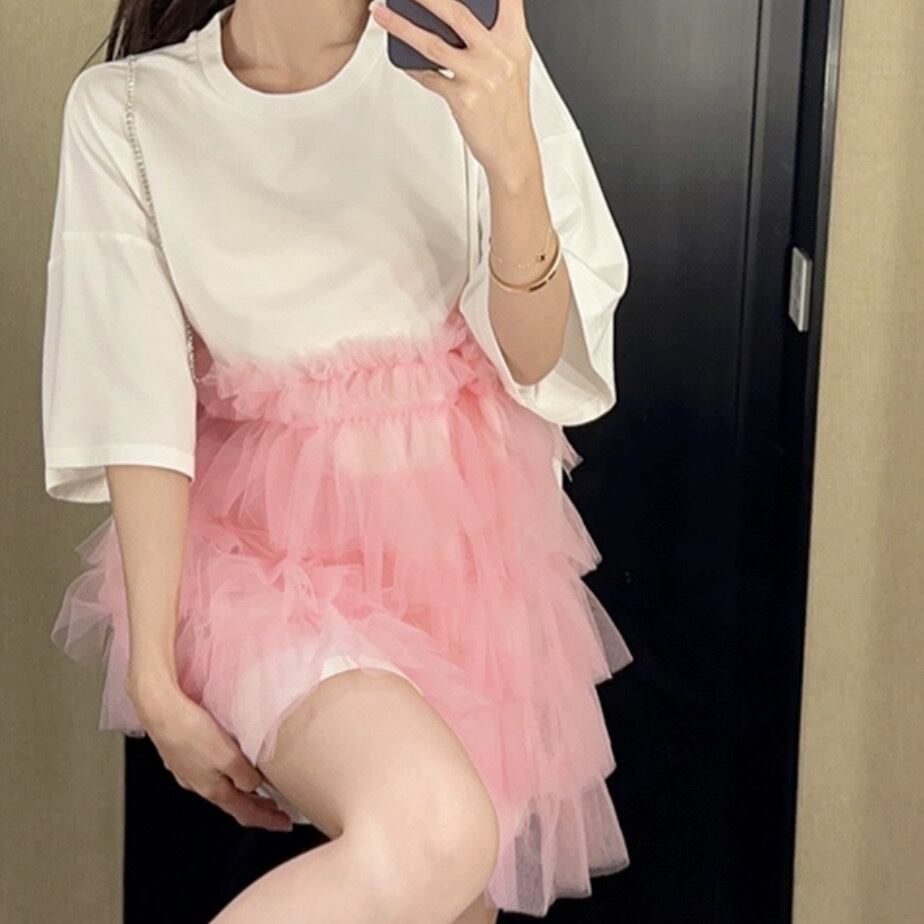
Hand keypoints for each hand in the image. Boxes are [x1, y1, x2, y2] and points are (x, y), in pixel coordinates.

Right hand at [130, 680, 293, 831]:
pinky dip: (227, 776)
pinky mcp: (184, 754)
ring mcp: (189, 770)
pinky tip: (232, 766)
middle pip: (234, 803)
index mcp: (213, 789)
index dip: (267, 820)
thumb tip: (255, 787)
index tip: (284, 824)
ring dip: (243, 792)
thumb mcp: (229, 757)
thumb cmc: (191, 731)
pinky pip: (211, 772)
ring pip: (221, 788)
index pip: (246, 813)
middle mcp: (199, 784)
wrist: (160, 711)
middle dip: (257, 809)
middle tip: (277, 811)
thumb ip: (244, 775)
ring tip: (260, 791)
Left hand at [371, 0, 538, 180]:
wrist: (512, 150)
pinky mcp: (463, 98)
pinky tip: (402, 60)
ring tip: (383, 14)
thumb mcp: (514, 64)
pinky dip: (413, 68)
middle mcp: (498, 54)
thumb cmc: (510, 110)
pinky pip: (429, 77)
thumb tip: (465, 17)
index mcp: (514, 40)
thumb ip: (496, 36)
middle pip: (457, 12)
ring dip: (402, 26)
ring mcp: (479, 76)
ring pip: (433, 44)